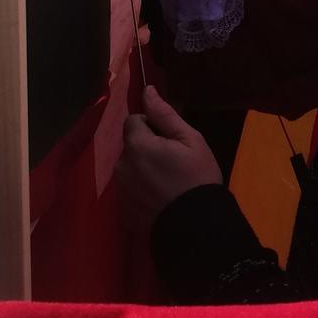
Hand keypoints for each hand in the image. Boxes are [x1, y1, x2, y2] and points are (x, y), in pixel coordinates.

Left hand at [120, 87, 220, 228]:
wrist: (195, 227)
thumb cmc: (197, 178)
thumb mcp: (190, 140)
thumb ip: (164, 114)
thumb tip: (147, 90)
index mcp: (137, 145)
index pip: (133, 120)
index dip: (152, 125)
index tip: (171, 140)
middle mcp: (122, 165)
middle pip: (131, 144)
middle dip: (147, 147)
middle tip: (173, 161)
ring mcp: (121, 189)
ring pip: (129, 166)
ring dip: (143, 167)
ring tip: (168, 181)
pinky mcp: (123, 208)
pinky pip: (130, 188)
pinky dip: (141, 188)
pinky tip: (160, 197)